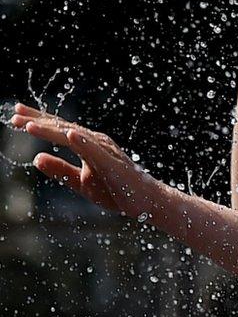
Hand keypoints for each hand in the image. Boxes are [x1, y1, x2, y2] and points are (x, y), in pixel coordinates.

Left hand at [8, 103, 162, 218]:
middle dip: (38, 121)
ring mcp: (105, 151)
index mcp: (88, 145)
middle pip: (63, 128)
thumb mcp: (80, 182)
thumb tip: (36, 157)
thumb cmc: (116, 191)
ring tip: (30, 125)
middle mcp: (96, 142)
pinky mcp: (112, 163)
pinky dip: (82, 142)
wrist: (145, 202)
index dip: (38, 121)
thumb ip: (60, 169)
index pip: (59, 130)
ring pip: (74, 136)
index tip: (15, 114)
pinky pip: (95, 150)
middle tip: (14, 114)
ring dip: (52, 129)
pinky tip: (69, 135)